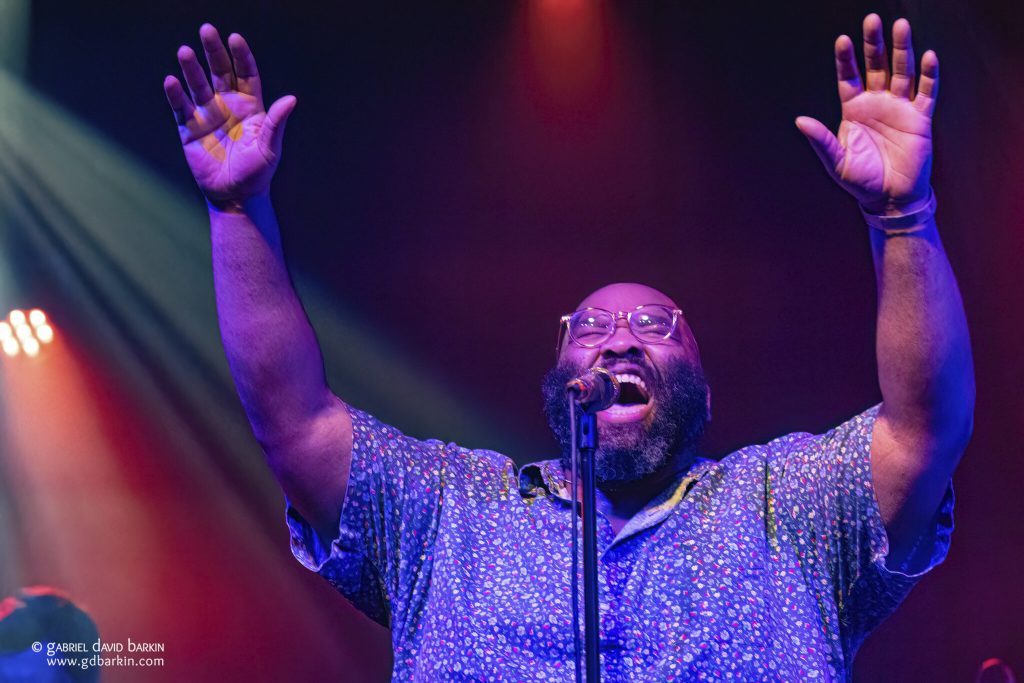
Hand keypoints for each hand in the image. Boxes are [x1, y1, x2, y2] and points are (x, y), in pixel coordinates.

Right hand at [164, 25, 295, 207]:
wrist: (235, 197)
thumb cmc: (257, 173)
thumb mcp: (270, 148)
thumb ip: (276, 122)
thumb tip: (291, 99)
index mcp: (250, 107)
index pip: (245, 74)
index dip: (241, 56)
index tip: (234, 38)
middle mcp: (227, 106)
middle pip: (219, 72)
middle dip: (213, 52)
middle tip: (206, 30)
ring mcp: (207, 115)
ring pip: (197, 86)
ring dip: (191, 69)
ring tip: (185, 52)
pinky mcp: (189, 130)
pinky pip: (181, 108)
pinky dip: (175, 95)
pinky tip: (171, 81)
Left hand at [796, 14, 937, 213]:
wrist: (889, 199)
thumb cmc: (860, 181)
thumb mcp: (836, 161)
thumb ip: (820, 139)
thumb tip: (799, 121)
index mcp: (853, 110)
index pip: (849, 77)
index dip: (846, 60)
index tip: (842, 40)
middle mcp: (877, 103)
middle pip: (876, 66)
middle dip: (874, 43)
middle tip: (872, 19)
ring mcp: (900, 108)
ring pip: (902, 71)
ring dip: (902, 49)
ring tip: (901, 25)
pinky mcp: (920, 118)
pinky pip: (927, 92)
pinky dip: (928, 75)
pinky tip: (928, 56)